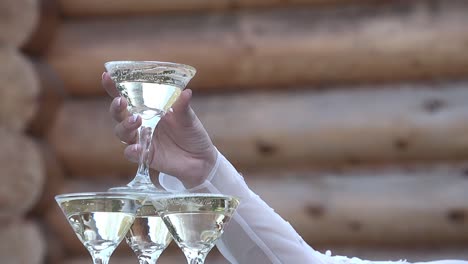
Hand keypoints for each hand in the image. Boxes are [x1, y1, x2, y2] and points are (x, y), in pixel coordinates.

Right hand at [102, 72, 216, 187]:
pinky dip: (132, 150)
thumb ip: (183, 107)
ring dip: (125, 126)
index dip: (114, 86)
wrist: (201, 158)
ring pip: (121, 132)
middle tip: (122, 102)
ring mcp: (141, 139)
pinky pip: (131, 153)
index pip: (128, 95)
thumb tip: (186, 92)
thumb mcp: (189, 118)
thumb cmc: (192, 133)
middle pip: (119, 114)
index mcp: (149, 108)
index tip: (107, 76)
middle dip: (116, 107)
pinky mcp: (144, 155)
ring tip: (136, 121)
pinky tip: (136, 148)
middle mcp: (141, 122)